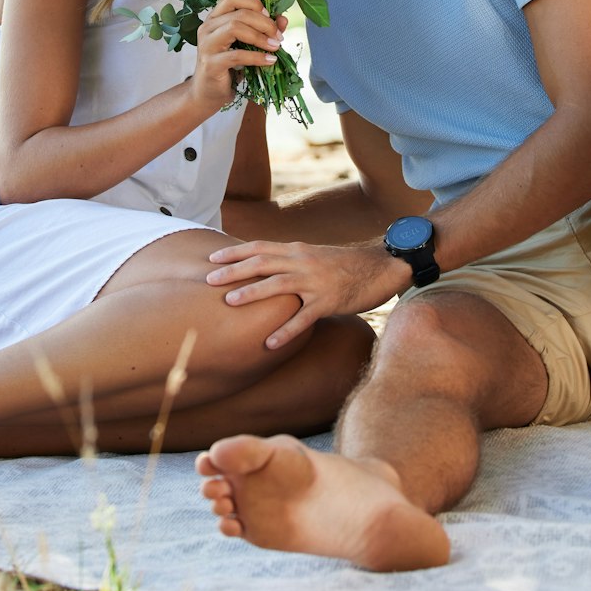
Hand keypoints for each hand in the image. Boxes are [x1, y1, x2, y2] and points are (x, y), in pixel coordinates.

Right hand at [189, 0, 285, 111]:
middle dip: (264, 23)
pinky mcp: (211, 64)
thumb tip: (283, 20)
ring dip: (260, 37)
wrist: (208, 93)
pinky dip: (257, 57)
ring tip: (275, 47)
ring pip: (234, 27)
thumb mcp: (247, 45)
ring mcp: (207, 45)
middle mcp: (207, 27)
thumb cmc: (228, 67)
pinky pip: (237, 55)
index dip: (254, 3)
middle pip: (239, 13)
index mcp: (215, 18)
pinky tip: (270, 61)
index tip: (269, 16)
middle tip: (278, 36)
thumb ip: (263, 30)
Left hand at [206, 240, 411, 348]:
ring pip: (278, 286)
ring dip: (252, 294)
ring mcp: (315, 282)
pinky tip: (269, 343)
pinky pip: (303, 318)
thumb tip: (262, 266)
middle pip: (262, 263)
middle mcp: (303, 262)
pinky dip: (285, 331)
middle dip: (234, 271)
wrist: (380, 267)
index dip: (234, 253)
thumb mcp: (313, 255)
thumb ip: (289, 260)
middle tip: (209, 280)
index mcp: (297, 250)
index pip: (259, 247)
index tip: (211, 258)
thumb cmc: (344, 265)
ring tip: (230, 303)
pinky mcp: (329, 302)